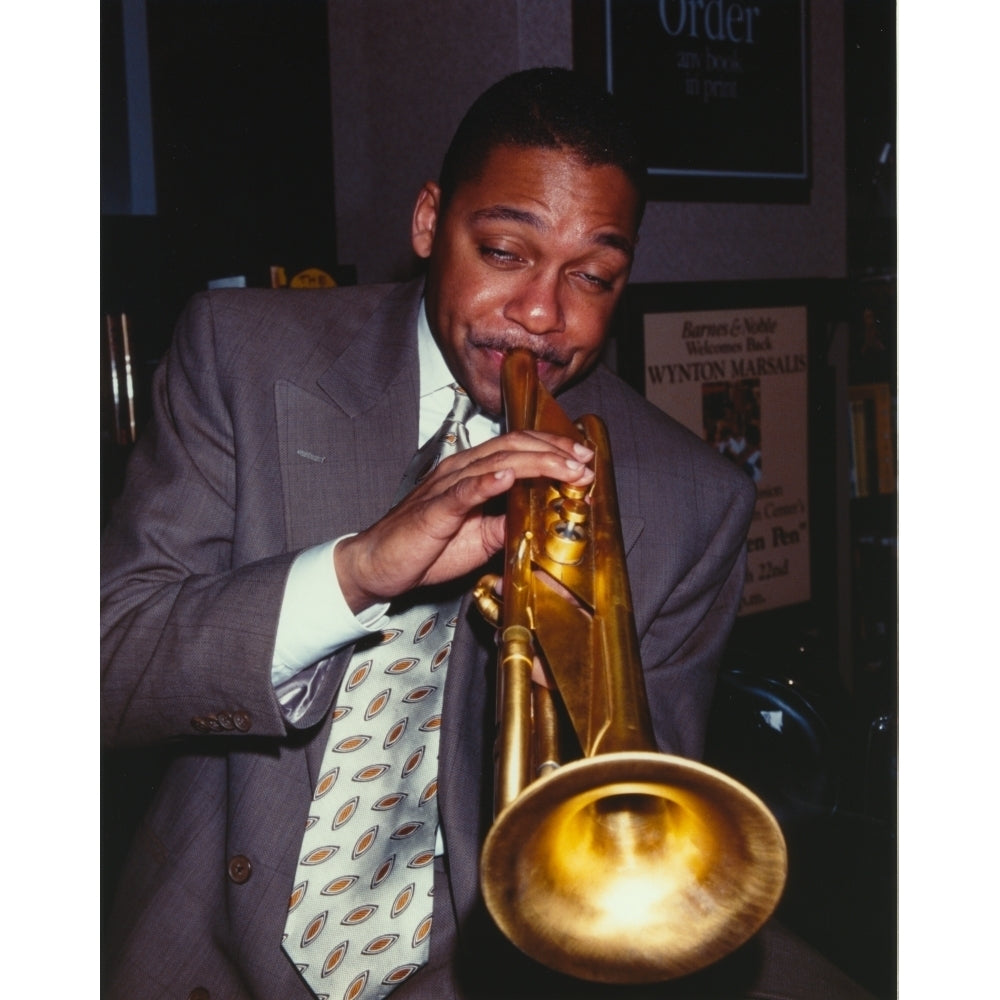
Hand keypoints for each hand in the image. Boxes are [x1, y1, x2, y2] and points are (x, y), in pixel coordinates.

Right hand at [334, 431, 593, 613]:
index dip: (552, 449)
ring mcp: (445, 488)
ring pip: (496, 463)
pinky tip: (508, 478)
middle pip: (513, 447)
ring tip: (564, 467)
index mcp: (471, 473)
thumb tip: (542, 519)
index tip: (583, 459)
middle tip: (584, 461)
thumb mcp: (480, 537)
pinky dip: (487, 483)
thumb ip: (508, 523)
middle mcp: (459, 471)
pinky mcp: (433, 510)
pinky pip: (462, 492)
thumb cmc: (425, 548)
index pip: (518, 448)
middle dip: (554, 452)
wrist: (378, 566)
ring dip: (535, 463)